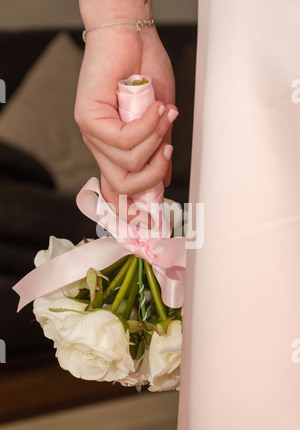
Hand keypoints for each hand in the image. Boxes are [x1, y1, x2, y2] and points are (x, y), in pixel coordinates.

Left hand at [75, 8, 176, 214]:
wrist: (133, 36)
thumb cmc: (146, 72)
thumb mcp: (160, 121)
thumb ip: (159, 151)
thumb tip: (165, 181)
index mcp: (114, 148)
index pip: (115, 189)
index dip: (130, 208)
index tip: (150, 220)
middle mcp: (99, 145)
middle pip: (121, 186)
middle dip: (153, 175)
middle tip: (169, 150)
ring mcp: (91, 132)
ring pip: (126, 164)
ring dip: (154, 140)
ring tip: (164, 113)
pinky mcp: (88, 117)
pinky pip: (123, 139)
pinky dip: (147, 126)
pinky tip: (157, 107)